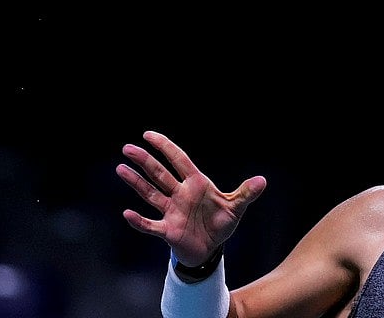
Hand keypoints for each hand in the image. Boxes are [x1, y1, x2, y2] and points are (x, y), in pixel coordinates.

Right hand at [116, 130, 266, 266]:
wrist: (211, 249)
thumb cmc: (220, 223)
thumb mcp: (236, 207)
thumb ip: (246, 193)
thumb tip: (262, 181)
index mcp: (196, 184)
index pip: (178, 160)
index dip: (165, 147)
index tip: (148, 135)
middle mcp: (180, 195)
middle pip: (159, 174)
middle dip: (144, 161)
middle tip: (127, 148)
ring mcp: (171, 211)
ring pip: (150, 194)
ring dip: (136, 182)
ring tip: (120, 168)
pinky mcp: (167, 231)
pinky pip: (150, 225)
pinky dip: (139, 221)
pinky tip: (127, 213)